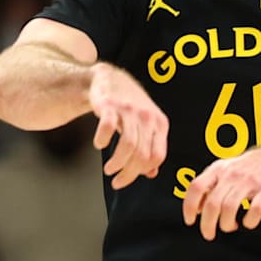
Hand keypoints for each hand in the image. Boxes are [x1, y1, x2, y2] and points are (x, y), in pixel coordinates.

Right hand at [89, 62, 168, 189]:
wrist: (111, 79)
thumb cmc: (130, 106)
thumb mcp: (147, 125)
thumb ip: (151, 147)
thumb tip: (152, 173)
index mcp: (160, 124)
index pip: (158, 156)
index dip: (142, 172)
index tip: (128, 178)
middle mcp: (147, 117)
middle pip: (142, 155)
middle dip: (129, 173)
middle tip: (117, 181)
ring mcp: (129, 111)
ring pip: (128, 145)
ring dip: (117, 163)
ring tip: (109, 169)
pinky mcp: (110, 106)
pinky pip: (108, 127)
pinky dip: (103, 140)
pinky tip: (100, 144)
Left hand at [182, 143, 260, 240]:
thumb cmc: (250, 166)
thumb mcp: (226, 169)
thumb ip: (210, 186)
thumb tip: (196, 208)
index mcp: (219, 169)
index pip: (196, 187)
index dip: (189, 207)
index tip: (190, 221)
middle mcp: (232, 174)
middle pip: (212, 204)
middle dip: (207, 225)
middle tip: (209, 234)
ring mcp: (250, 182)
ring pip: (229, 209)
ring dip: (226, 224)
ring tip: (230, 226)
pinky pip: (254, 211)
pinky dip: (249, 222)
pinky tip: (248, 222)